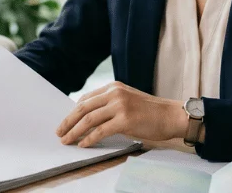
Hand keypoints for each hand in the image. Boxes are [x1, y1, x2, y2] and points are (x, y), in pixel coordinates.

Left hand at [55, 81, 187, 147]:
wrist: (171, 115)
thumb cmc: (151, 112)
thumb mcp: (128, 100)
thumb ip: (110, 104)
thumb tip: (90, 118)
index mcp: (114, 87)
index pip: (86, 99)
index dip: (73, 111)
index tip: (66, 122)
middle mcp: (114, 93)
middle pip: (83, 108)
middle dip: (68, 121)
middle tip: (59, 132)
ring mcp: (119, 105)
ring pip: (89, 119)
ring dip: (74, 131)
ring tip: (67, 140)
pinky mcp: (125, 119)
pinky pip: (100, 130)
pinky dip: (89, 138)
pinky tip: (83, 144)